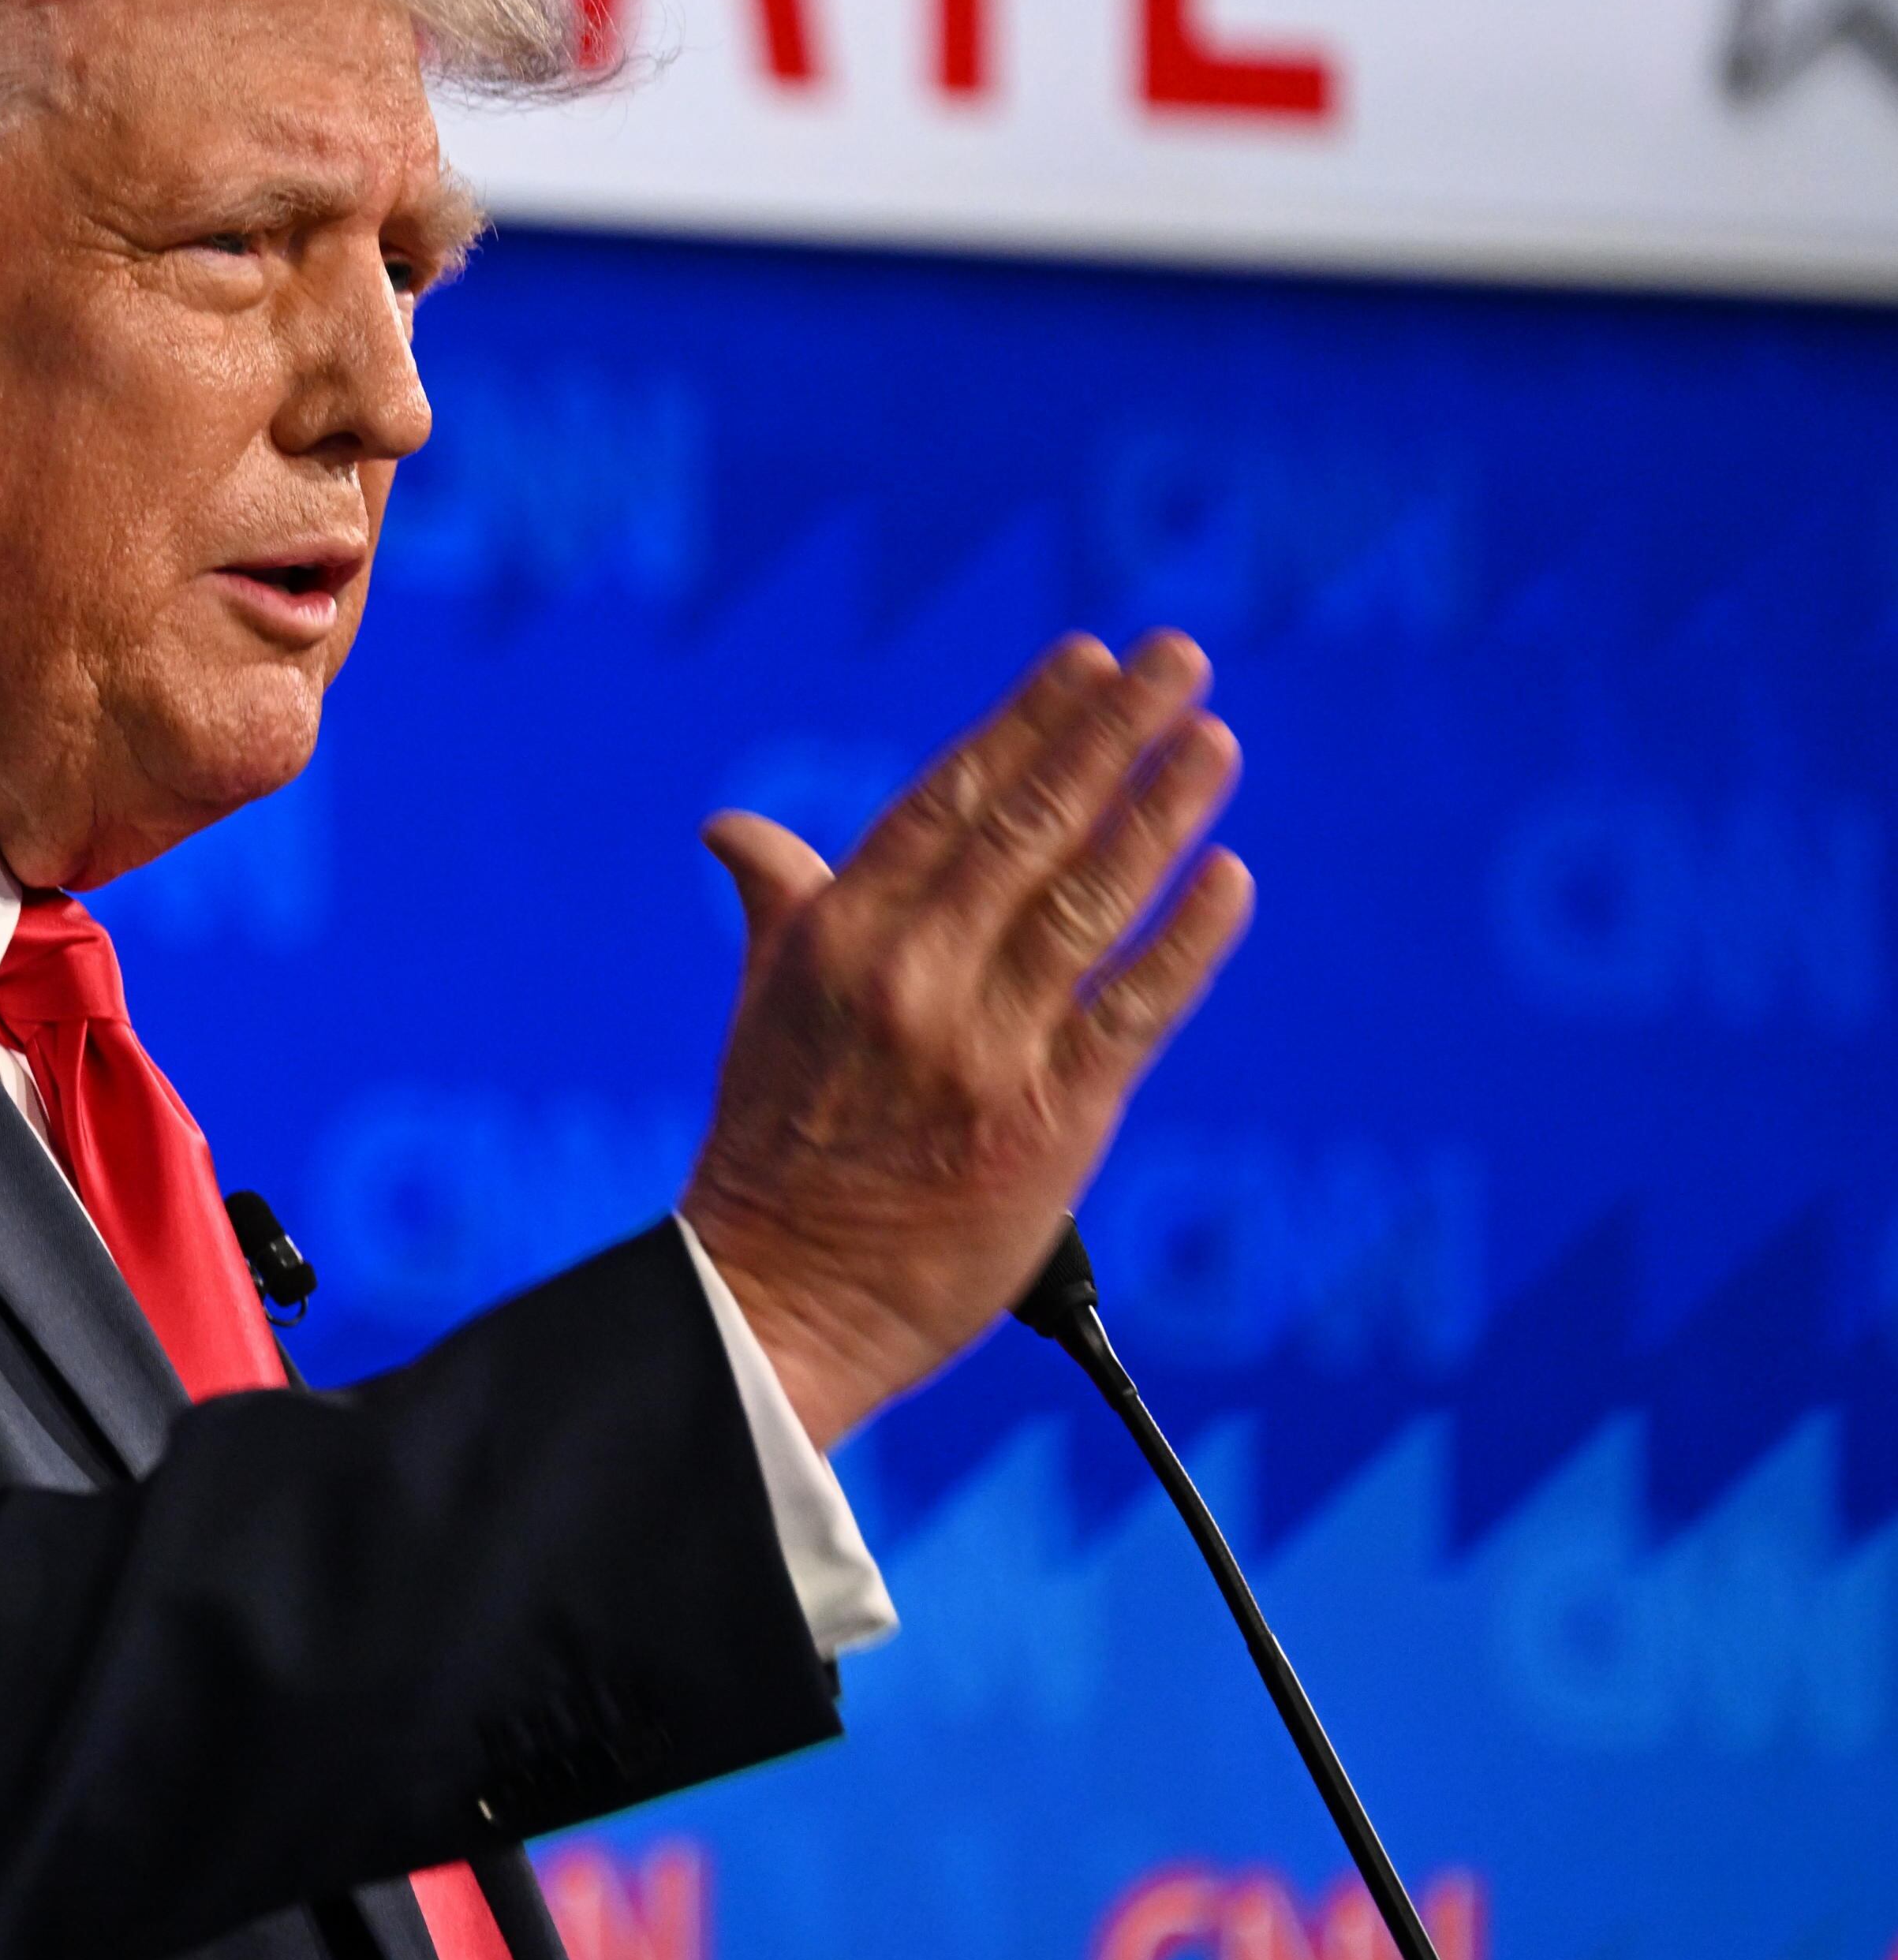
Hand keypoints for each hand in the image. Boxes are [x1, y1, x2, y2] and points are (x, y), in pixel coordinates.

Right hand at [679, 633, 1254, 1449]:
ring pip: (1088, 903)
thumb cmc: (773, 1151)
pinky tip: (1226, 878)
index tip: (1085, 661)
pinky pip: (1132, 1014)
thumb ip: (780, 908)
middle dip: (1109, 733)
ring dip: (1158, 811)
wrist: (777, 1299)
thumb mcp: (763, 1011)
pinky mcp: (1046, 1122)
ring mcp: (981, 1047)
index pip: (948, 802)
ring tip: (1213, 741)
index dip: (1024, 724)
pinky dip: (1185, 942)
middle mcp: (910, 976)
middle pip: (1028, 828)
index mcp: (837, 939)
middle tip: (1177, 659)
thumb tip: (734, 831)